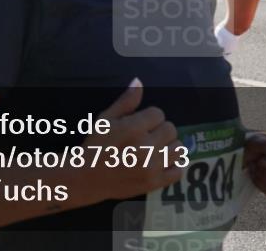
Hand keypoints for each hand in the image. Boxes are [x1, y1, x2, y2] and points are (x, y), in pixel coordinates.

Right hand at [81, 79, 183, 199]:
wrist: (86, 177)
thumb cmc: (96, 145)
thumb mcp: (105, 119)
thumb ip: (126, 101)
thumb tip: (139, 81)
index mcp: (133, 128)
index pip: (158, 113)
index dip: (149, 117)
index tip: (140, 124)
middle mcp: (145, 147)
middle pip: (171, 129)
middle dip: (160, 130)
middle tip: (147, 136)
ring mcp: (151, 167)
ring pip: (178, 148)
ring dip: (169, 146)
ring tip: (155, 149)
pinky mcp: (153, 183)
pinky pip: (177, 171)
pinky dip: (173, 166)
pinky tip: (161, 163)